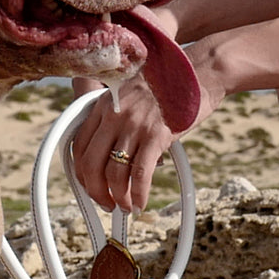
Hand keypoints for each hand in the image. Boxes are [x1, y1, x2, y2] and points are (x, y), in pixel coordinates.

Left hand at [71, 74, 175, 212]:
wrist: (200, 72)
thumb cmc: (168, 86)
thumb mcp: (131, 95)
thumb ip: (117, 119)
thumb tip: (114, 155)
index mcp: (104, 105)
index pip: (78, 145)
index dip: (81, 172)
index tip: (89, 185)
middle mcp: (114, 115)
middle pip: (91, 163)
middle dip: (94, 191)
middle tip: (105, 203)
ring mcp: (134, 125)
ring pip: (114, 173)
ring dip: (118, 197)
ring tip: (125, 206)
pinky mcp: (157, 135)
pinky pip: (140, 174)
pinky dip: (138, 194)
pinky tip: (140, 203)